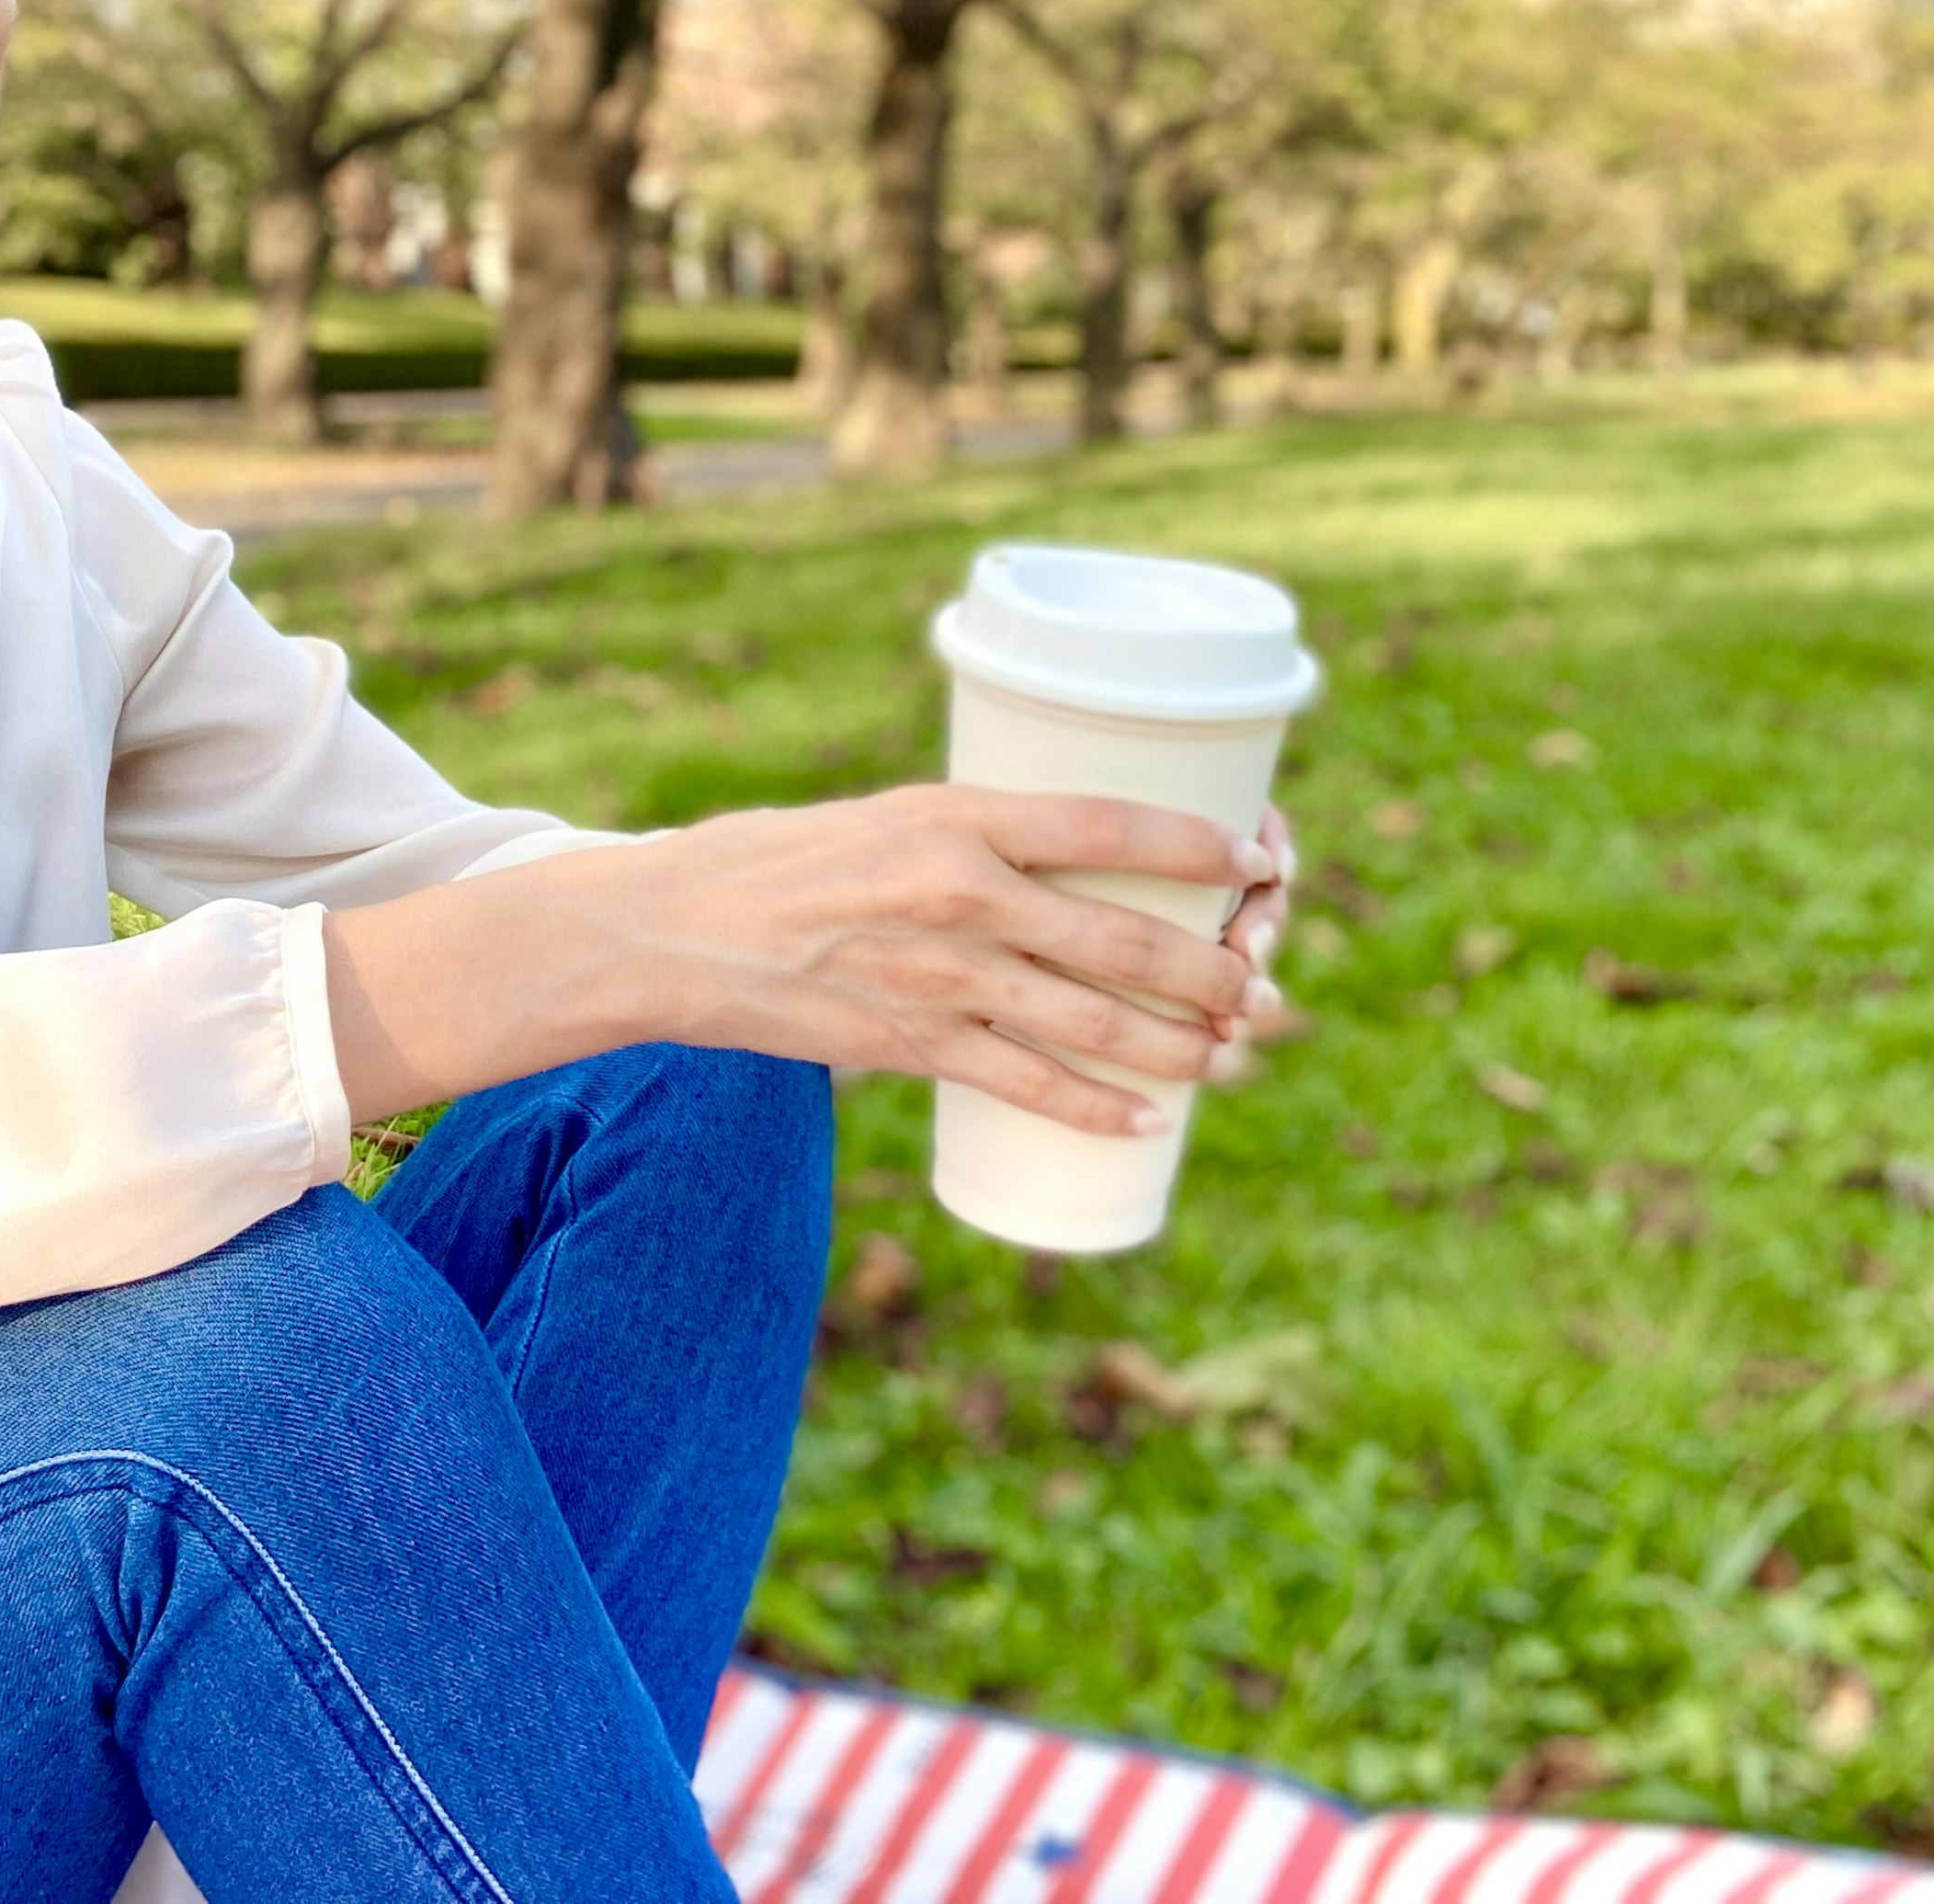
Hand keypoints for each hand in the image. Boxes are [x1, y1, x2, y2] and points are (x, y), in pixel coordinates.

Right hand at [323, 784, 1282, 1137]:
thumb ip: (973, 843)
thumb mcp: (884, 818)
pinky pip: (1024, 1083)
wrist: (667, 928)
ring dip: (1177, 1048)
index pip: (1108, 820)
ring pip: (1090, 1021)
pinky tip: (1143, 1121)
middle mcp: (956, 891)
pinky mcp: (906, 1043)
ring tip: (1229, 1059)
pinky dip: (1093, 1107)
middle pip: (1122, 935)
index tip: (1254, 861)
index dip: (1197, 846)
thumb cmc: (780, 861)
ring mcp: (934, 975)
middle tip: (1265, 990)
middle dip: (1214, 972)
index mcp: (953, 812)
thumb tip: (1067, 873)